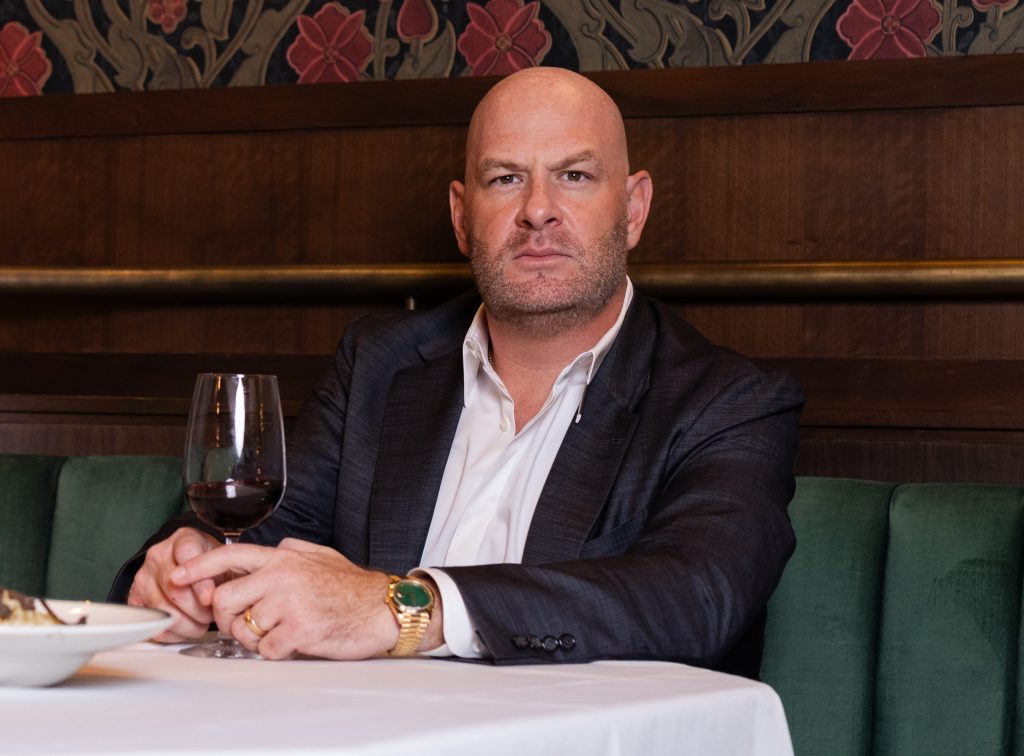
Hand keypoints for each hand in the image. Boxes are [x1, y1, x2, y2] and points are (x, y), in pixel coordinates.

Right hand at [126, 527, 219, 642]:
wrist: (191, 567)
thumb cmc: (209, 565)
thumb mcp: (223, 561)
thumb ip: (220, 574)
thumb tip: (209, 598)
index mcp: (183, 539)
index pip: (188, 557)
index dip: (199, 582)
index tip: (208, 599)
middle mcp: (158, 555)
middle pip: (174, 588)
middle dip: (196, 610)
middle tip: (209, 616)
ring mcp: (143, 576)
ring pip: (160, 608)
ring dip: (184, 624)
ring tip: (200, 625)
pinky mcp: (134, 597)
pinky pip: (149, 622)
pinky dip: (169, 632)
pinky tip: (184, 630)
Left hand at [170, 539, 417, 660]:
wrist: (384, 607)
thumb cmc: (355, 586)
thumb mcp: (321, 555)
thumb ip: (292, 551)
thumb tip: (274, 550)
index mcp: (284, 558)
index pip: (230, 557)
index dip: (198, 567)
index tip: (177, 577)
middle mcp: (282, 576)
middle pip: (225, 600)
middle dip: (229, 618)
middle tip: (250, 624)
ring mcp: (289, 602)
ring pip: (243, 630)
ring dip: (257, 640)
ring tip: (282, 633)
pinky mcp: (299, 630)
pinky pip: (266, 650)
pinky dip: (277, 652)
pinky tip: (297, 642)